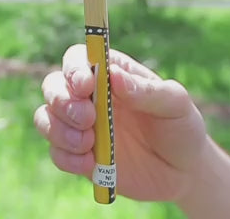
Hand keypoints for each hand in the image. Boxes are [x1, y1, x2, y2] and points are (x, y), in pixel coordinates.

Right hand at [34, 44, 206, 202]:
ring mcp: (81, 125)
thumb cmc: (180, 126)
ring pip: (46, 117)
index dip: (74, 68)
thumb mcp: (175, 104)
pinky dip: (65, 157)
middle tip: (88, 119)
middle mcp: (89, 96)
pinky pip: (56, 151)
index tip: (85, 86)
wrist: (183, 171)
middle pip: (53, 85)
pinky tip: (88, 165)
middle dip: (62, 100)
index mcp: (109, 73)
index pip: (77, 58)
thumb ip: (146, 91)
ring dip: (59, 130)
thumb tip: (114, 75)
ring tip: (89, 145)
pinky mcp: (79, 154)